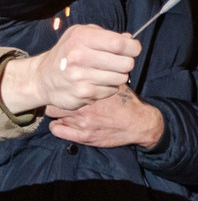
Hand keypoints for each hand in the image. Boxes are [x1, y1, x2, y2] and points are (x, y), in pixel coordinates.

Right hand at [1, 24, 141, 117]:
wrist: (43, 78)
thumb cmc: (69, 53)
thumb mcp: (83, 35)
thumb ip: (107, 36)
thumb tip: (130, 39)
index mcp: (81, 37)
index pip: (120, 44)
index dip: (133, 48)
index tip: (132, 50)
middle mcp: (79, 56)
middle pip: (126, 63)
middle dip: (126, 63)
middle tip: (116, 63)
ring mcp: (79, 76)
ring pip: (122, 78)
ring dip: (117, 77)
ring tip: (103, 73)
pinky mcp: (82, 93)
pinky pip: (111, 91)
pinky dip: (108, 88)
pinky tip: (95, 83)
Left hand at [46, 87, 164, 147]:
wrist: (139, 125)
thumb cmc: (128, 104)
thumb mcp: (116, 86)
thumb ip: (101, 77)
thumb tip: (92, 63)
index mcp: (91, 94)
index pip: (64, 87)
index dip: (62, 86)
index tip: (62, 86)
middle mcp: (84, 109)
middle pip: (54, 102)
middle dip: (56, 101)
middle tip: (61, 99)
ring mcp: (82, 124)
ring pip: (54, 116)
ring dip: (58, 113)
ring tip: (65, 111)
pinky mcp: (83, 137)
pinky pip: (57, 130)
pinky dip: (57, 126)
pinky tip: (64, 123)